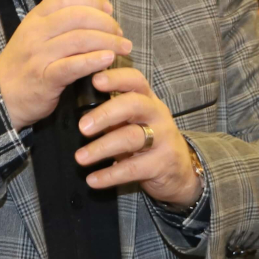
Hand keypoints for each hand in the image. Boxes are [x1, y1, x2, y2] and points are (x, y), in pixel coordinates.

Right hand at [0, 0, 131, 129]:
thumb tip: (95, 14)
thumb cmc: (24, 66)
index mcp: (35, 18)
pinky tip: (108, 60)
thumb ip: (59, 24)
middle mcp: (36, 33)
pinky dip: (94, 61)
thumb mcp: (34, 36)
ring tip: (123, 48)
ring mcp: (39, 55)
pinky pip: (73, 66)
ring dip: (108, 42)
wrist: (0, 97)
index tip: (108, 9)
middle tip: (120, 34)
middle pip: (79, 16)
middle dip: (106, 22)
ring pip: (80, 39)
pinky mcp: (45, 78)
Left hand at [75, 68, 203, 207]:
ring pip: (131, 137)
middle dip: (105, 114)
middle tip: (82, 127)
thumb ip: (114, 112)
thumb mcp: (135, 120)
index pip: (135, 80)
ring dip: (102, 147)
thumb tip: (77, 107)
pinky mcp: (162, 164)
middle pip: (133, 105)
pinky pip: (133, 168)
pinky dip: (110, 175)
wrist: (180, 171)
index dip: (116, 78)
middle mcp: (157, 114)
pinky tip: (92, 180)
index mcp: (148, 99)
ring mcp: (162, 138)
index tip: (95, 80)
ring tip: (80, 158)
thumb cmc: (149, 139)